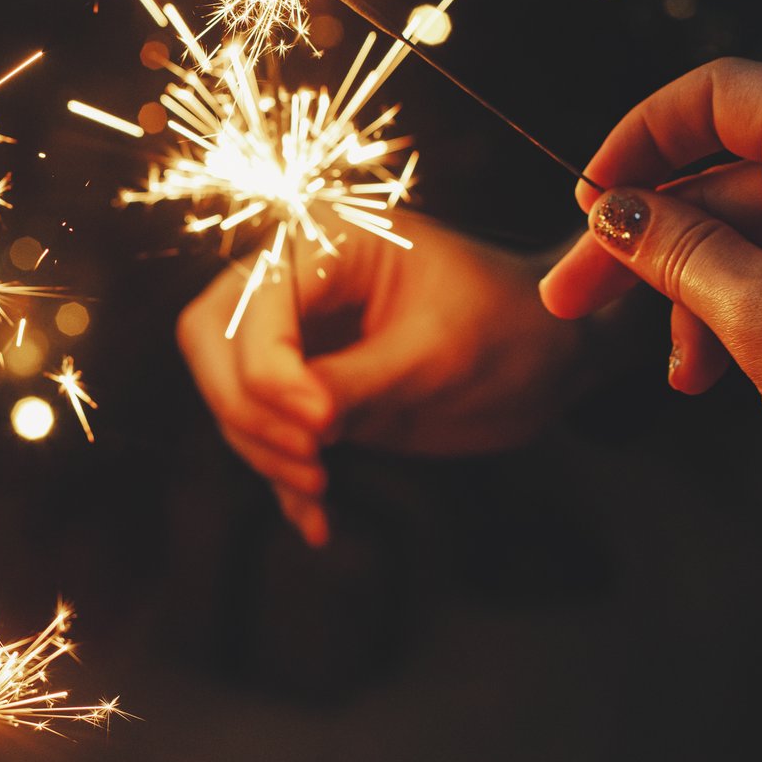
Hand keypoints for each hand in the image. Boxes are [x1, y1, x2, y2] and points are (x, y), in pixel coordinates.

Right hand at [179, 211, 602, 546]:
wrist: (550, 356)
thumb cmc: (510, 326)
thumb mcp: (440, 353)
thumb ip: (362, 380)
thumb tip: (302, 420)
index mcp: (328, 240)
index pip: (254, 303)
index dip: (269, 370)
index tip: (319, 427)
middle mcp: (297, 278)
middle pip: (211, 338)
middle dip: (246, 407)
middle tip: (310, 459)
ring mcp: (296, 333)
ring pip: (225, 389)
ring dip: (260, 448)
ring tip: (321, 489)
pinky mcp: (304, 386)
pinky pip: (261, 431)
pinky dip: (279, 479)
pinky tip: (318, 522)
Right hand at [539, 58, 761, 563]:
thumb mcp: (761, 316)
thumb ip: (677, 251)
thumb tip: (614, 211)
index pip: (715, 94)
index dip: (638, 139)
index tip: (586, 202)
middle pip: (720, 173)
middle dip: (642, 237)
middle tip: (568, 300)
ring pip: (748, 230)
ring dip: (688, 291)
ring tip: (669, 370)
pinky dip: (739, 312)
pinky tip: (714, 376)